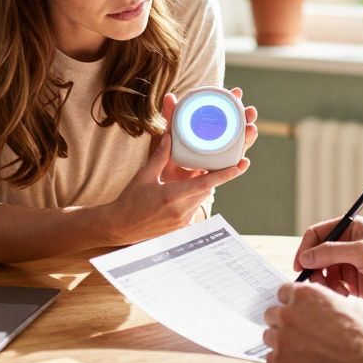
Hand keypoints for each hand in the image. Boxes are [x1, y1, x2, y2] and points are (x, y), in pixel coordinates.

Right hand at [107, 131, 249, 244]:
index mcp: (171, 197)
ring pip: (202, 197)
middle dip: (216, 174)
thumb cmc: (129, 201)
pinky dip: (195, 194)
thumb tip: (170, 135)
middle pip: (207, 189)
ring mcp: (182, 221)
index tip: (242, 164)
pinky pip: (194, 206)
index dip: (225, 174)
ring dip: (205, 184)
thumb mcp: (144, 176)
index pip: (204, 184)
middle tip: (227, 159)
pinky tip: (187, 187)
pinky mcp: (182, 226)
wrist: (120, 227)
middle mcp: (180, 211)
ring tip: (204, 171)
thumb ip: (160, 156)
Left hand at [157, 87, 258, 183]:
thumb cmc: (170, 155)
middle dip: (247, 117)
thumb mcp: (170, 134)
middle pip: (238, 127)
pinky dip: (238, 166)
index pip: (226, 112)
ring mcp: (220, 157)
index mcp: (210, 129)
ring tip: (251, 129)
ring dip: (248, 137)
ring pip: (239, 146)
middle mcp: (220, 142)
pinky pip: (229, 170)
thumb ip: (171, 117)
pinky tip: (244, 162)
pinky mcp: (217, 174)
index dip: (233, 101)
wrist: (165, 184)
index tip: (237, 92)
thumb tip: (169, 97)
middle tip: (250, 111)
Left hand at [263, 283, 362, 362]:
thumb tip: (329, 305)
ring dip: (281, 342)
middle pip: (271, 314)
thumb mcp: (351, 306)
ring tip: (299, 351)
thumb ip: (330, 302)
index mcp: (305, 295)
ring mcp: (282, 338)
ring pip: (269, 336)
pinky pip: (271, 358)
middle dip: (283, 322)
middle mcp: (289, 313)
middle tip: (298, 333)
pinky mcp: (281, 362)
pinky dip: (282, 362)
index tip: (296, 310)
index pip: (283, 292)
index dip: (291, 302)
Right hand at [293, 215, 362, 308]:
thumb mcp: (362, 252)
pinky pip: (333, 286)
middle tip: (313, 283)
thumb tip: (305, 257)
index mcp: (350, 229)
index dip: (305, 248)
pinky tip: (345, 296)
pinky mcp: (354, 283)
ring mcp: (350, 264)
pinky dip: (333, 291)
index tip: (299, 265)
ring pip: (323, 272)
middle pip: (317, 255)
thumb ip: (331, 253)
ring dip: (323, 283)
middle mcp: (347, 245)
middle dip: (313, 269)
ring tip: (336, 291)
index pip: (317, 234)